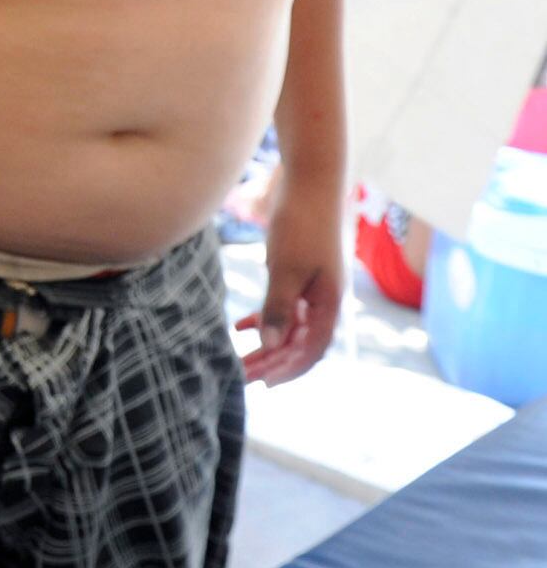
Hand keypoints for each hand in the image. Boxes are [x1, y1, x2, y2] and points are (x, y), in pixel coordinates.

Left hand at [238, 178, 346, 384]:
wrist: (309, 183)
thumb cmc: (301, 224)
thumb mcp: (285, 269)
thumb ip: (278, 307)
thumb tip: (271, 347)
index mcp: (329, 304)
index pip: (311, 350)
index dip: (289, 370)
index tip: (263, 384)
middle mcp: (324, 301)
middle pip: (299, 343)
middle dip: (272, 362)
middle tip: (242, 377)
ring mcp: (312, 288)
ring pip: (289, 328)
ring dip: (266, 344)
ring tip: (239, 358)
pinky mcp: (299, 275)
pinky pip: (284, 308)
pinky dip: (264, 319)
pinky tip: (240, 327)